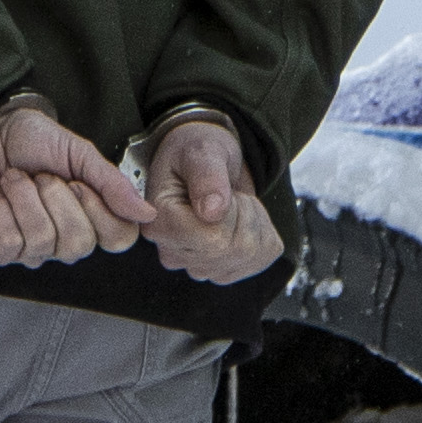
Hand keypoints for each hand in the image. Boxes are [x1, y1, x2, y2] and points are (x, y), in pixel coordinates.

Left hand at [0, 96, 151, 266]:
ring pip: (40, 240)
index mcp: (92, 220)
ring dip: (25, 196)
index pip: (117, 239)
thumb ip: (113, 185)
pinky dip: (2, 209)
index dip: (98, 210)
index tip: (77, 182)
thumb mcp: (81, 155)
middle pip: (78, 244)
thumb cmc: (35, 143)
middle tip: (43, 177)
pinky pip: (7, 243)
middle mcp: (63, 242)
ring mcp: (30, 250)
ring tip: (17, 180)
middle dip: (56, 198)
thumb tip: (146, 213)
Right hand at [138, 110, 285, 283]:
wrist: (204, 162)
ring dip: (254, 222)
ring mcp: (197, 267)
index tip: (219, 187)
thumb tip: (212, 212)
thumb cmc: (196, 152)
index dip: (230, 210)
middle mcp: (173, 253)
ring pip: (250, 256)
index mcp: (159, 223)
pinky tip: (241, 218)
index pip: (213, 239)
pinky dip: (262, 234)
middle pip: (233, 249)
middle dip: (244, 213)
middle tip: (229, 192)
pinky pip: (262, 259)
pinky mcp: (222, 272)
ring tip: (233, 202)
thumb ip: (206, 175)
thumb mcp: (202, 150)